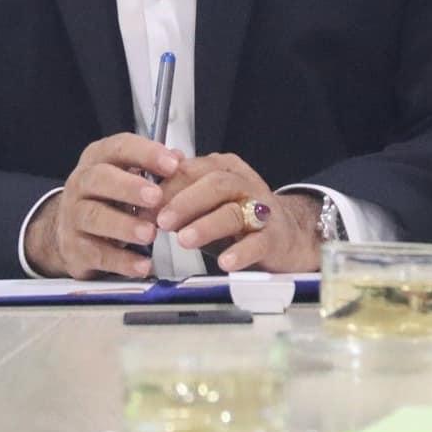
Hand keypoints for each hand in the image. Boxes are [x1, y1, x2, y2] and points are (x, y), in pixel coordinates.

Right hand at [23, 133, 179, 278]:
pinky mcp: (74, 248)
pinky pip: (97, 254)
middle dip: (129, 187)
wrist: (67, 231)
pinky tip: (142, 264)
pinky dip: (121, 261)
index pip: (119, 148)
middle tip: (155, 197)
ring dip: (124, 226)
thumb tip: (178, 159)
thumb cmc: (106, 199)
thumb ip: (153, 168)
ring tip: (149, 233)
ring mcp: (74, 216)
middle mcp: (81, 184)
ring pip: (94, 217)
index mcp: (97, 160)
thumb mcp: (126, 176)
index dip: (146, 153)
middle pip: (99, 179)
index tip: (172, 164)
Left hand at [153, 154, 319, 272]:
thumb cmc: (237, 218)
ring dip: (206, 225)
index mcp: (223, 169)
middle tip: (161, 221)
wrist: (288, 236)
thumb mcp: (205, 203)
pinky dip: (240, 252)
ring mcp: (261, 211)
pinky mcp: (274, 238)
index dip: (166, 186)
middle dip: (184, 202)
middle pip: (215, 184)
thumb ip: (177, 194)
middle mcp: (244, 184)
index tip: (144, 205)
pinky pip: (258, 242)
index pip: (192, 169)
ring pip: (233, 211)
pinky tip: (225, 262)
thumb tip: (143, 194)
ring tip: (185, 240)